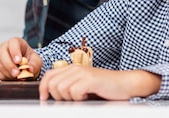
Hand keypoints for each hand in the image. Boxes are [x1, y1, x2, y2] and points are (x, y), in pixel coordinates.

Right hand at [0, 37, 41, 80]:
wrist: (25, 67)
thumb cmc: (30, 60)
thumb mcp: (37, 61)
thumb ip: (35, 65)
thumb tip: (29, 69)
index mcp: (16, 42)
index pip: (13, 43)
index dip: (15, 52)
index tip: (19, 61)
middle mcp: (5, 46)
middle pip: (2, 53)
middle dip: (9, 65)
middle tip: (17, 74)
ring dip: (7, 73)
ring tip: (17, 77)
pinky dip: (4, 77)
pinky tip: (11, 78)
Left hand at [39, 65, 160, 100]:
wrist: (126, 84)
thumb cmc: (106, 89)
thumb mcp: (84, 87)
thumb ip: (69, 88)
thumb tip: (52, 97)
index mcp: (72, 69)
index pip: (49, 76)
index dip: (43, 88)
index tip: (44, 100)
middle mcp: (76, 68)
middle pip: (53, 84)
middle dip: (58, 97)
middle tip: (72, 100)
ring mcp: (83, 73)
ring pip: (62, 89)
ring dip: (70, 99)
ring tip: (82, 98)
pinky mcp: (90, 79)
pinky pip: (74, 92)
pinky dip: (79, 99)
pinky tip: (88, 97)